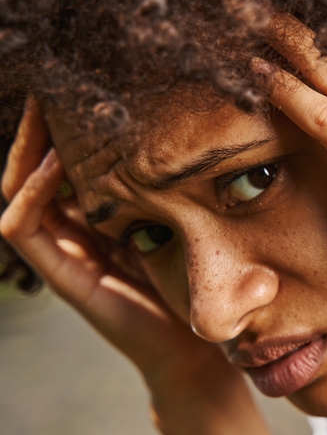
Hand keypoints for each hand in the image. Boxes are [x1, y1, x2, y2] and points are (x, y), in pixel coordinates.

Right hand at [0, 99, 237, 392]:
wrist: (197, 347)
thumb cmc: (199, 282)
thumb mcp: (185, 218)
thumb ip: (173, 186)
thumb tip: (190, 129)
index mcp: (100, 218)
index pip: (64, 162)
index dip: (64, 126)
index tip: (84, 87)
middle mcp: (75, 232)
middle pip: (33, 168)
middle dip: (40, 128)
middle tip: (54, 87)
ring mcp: (65, 255)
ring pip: (18, 191)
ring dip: (26, 150)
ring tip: (45, 110)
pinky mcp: (65, 277)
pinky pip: (25, 228)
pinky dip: (32, 192)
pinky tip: (55, 163)